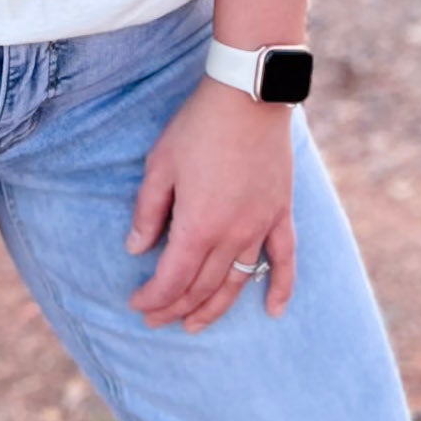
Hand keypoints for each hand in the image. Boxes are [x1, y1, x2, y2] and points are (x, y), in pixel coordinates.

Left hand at [124, 79, 297, 333]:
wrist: (248, 95)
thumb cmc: (198, 125)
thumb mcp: (160, 163)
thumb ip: (148, 210)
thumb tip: (136, 249)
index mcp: (198, 225)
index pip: (172, 278)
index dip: (153, 297)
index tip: (138, 305)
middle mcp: (231, 235)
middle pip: (202, 286)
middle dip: (175, 308)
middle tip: (157, 320)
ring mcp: (260, 226)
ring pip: (237, 282)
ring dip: (214, 308)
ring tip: (194, 325)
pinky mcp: (280, 213)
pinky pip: (284, 260)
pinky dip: (280, 288)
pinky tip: (273, 311)